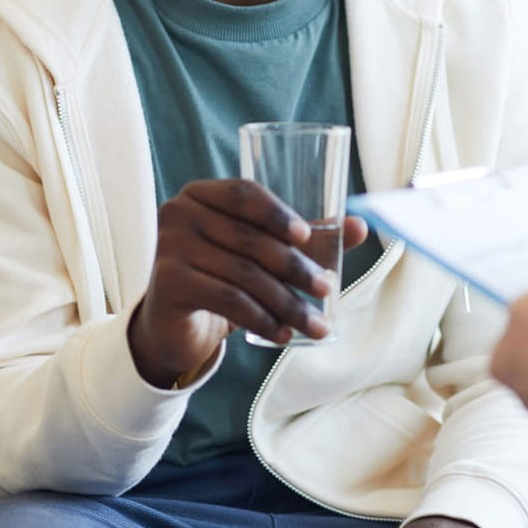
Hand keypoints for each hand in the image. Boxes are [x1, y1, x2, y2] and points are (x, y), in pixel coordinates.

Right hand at [128, 178, 367, 388]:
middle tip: (327, 289)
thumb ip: (306, 239)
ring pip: (243, 273)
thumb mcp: (262, 255)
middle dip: (296, 267)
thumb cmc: (223, 277)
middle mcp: (179, 213)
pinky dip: (262, 318)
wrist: (175, 325)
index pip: (244, 192)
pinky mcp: (168, 284)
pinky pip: (227, 300)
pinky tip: (283, 335)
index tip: (307, 237)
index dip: (277, 212)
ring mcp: (168, 248)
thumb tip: (360, 226)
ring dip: (287, 302)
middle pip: (249, 238)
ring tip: (315, 324)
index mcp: (202, 194)